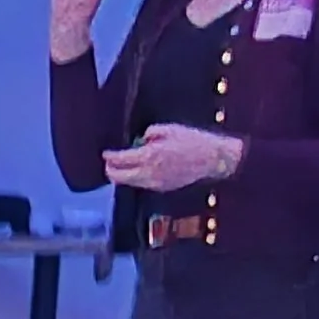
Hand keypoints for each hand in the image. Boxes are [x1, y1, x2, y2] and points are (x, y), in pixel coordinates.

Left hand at [102, 125, 241, 194]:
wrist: (212, 159)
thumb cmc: (192, 141)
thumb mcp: (168, 129)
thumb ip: (149, 134)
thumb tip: (139, 140)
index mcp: (149, 156)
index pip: (119, 160)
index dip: (109, 157)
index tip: (105, 154)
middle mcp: (149, 173)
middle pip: (118, 178)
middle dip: (110, 170)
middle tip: (108, 162)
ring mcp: (155, 184)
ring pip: (129, 184)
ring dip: (122, 176)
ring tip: (120, 167)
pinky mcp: (162, 188)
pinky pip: (142, 185)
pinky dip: (135, 179)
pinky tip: (137, 171)